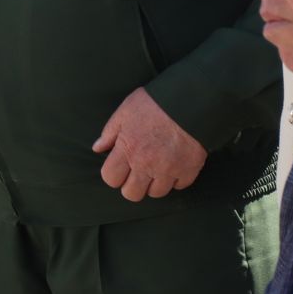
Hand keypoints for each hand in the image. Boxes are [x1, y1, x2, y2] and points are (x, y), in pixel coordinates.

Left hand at [92, 87, 205, 201]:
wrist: (193, 100)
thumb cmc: (157, 102)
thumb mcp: (127, 110)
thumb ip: (110, 131)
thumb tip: (98, 148)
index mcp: (128, 149)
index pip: (111, 179)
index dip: (115, 175)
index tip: (122, 168)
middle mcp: (146, 164)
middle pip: (132, 193)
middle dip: (134, 185)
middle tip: (140, 173)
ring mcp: (168, 169)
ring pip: (157, 193)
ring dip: (156, 183)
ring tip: (160, 169)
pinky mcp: (189, 169)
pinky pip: (180, 186)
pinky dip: (178, 178)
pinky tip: (178, 165)